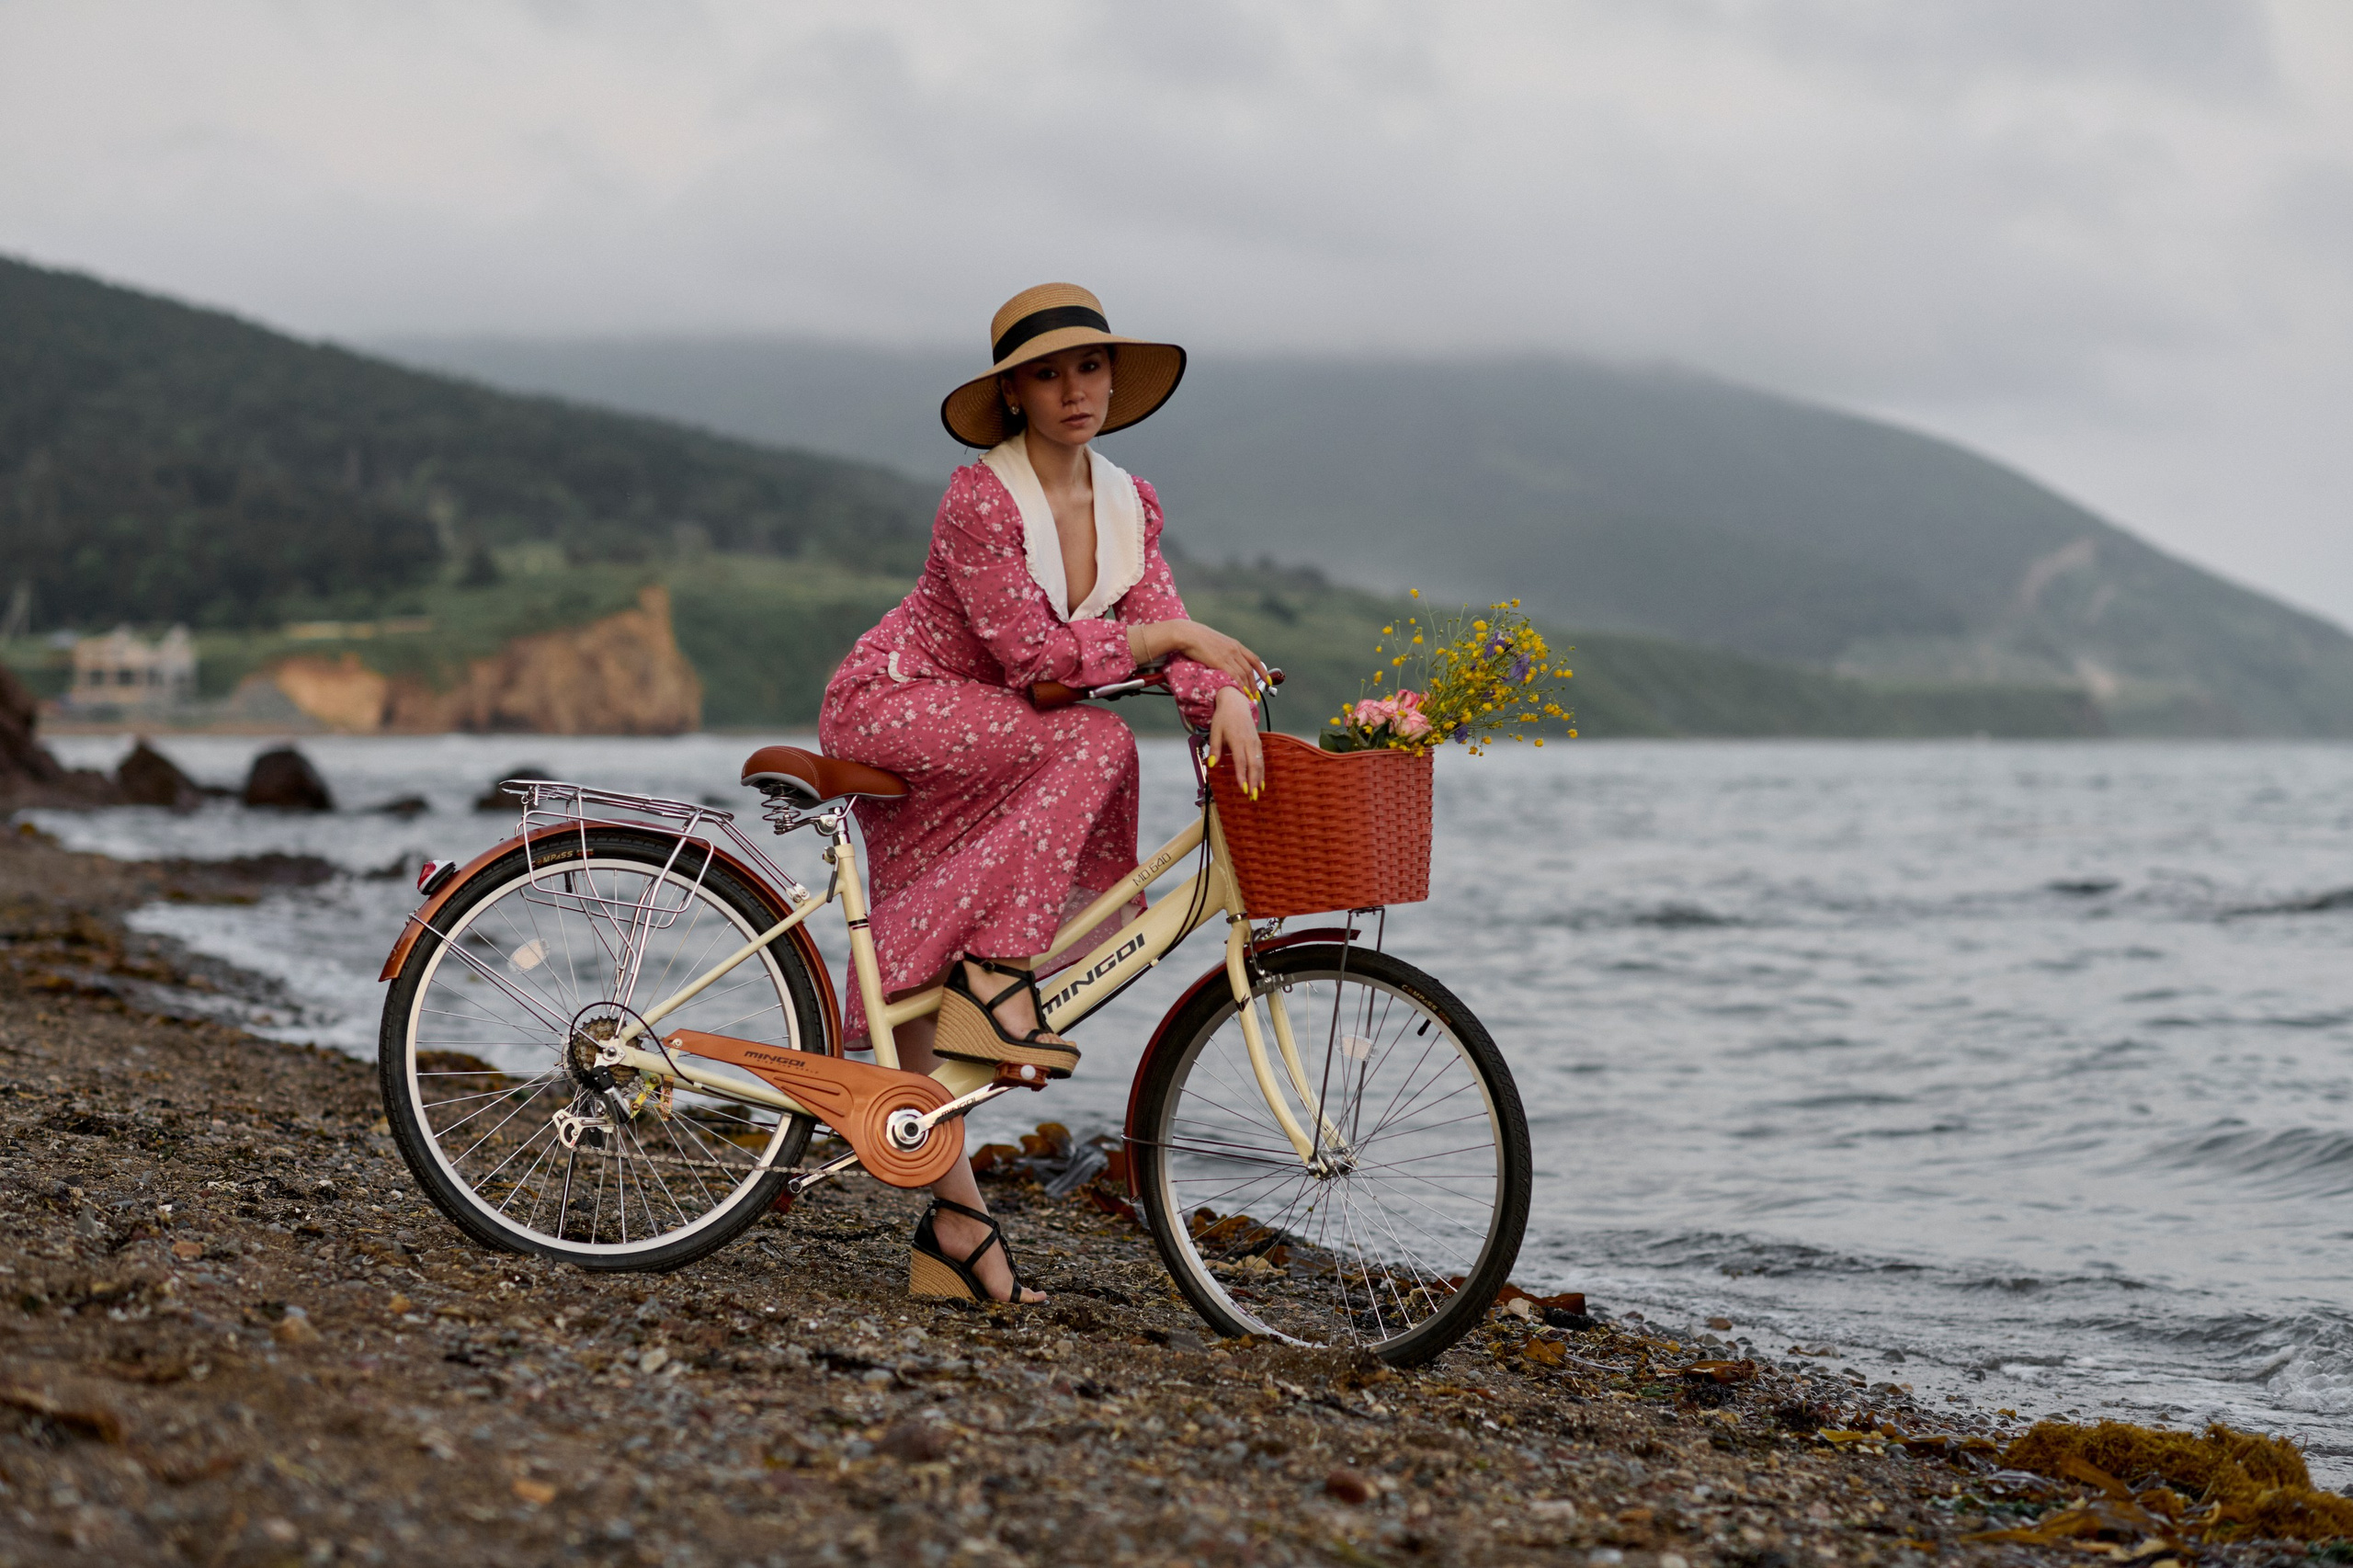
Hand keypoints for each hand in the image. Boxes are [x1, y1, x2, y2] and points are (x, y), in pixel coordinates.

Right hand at [1132, 619, 1271, 694]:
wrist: (1188, 634)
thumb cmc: (1196, 637)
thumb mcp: (1215, 642)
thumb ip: (1223, 650)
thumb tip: (1223, 659)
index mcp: (1235, 644)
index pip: (1254, 659)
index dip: (1262, 671)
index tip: (1267, 680)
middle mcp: (1234, 650)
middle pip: (1250, 670)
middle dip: (1255, 684)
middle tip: (1256, 695)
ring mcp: (1228, 656)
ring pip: (1243, 675)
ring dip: (1248, 688)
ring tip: (1249, 698)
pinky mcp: (1220, 662)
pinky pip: (1233, 677)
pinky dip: (1239, 686)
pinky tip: (1239, 693)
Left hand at [1205, 686, 1264, 793]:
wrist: (1235, 703)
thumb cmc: (1223, 717)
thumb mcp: (1215, 731)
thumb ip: (1215, 748)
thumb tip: (1212, 764)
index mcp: (1237, 740)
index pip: (1240, 761)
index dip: (1242, 776)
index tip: (1242, 789)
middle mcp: (1248, 742)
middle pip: (1253, 765)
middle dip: (1253, 782)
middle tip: (1252, 796)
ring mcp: (1255, 742)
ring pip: (1259, 763)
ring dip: (1259, 779)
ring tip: (1257, 793)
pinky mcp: (1258, 742)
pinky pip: (1261, 759)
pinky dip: (1262, 771)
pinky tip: (1261, 782)